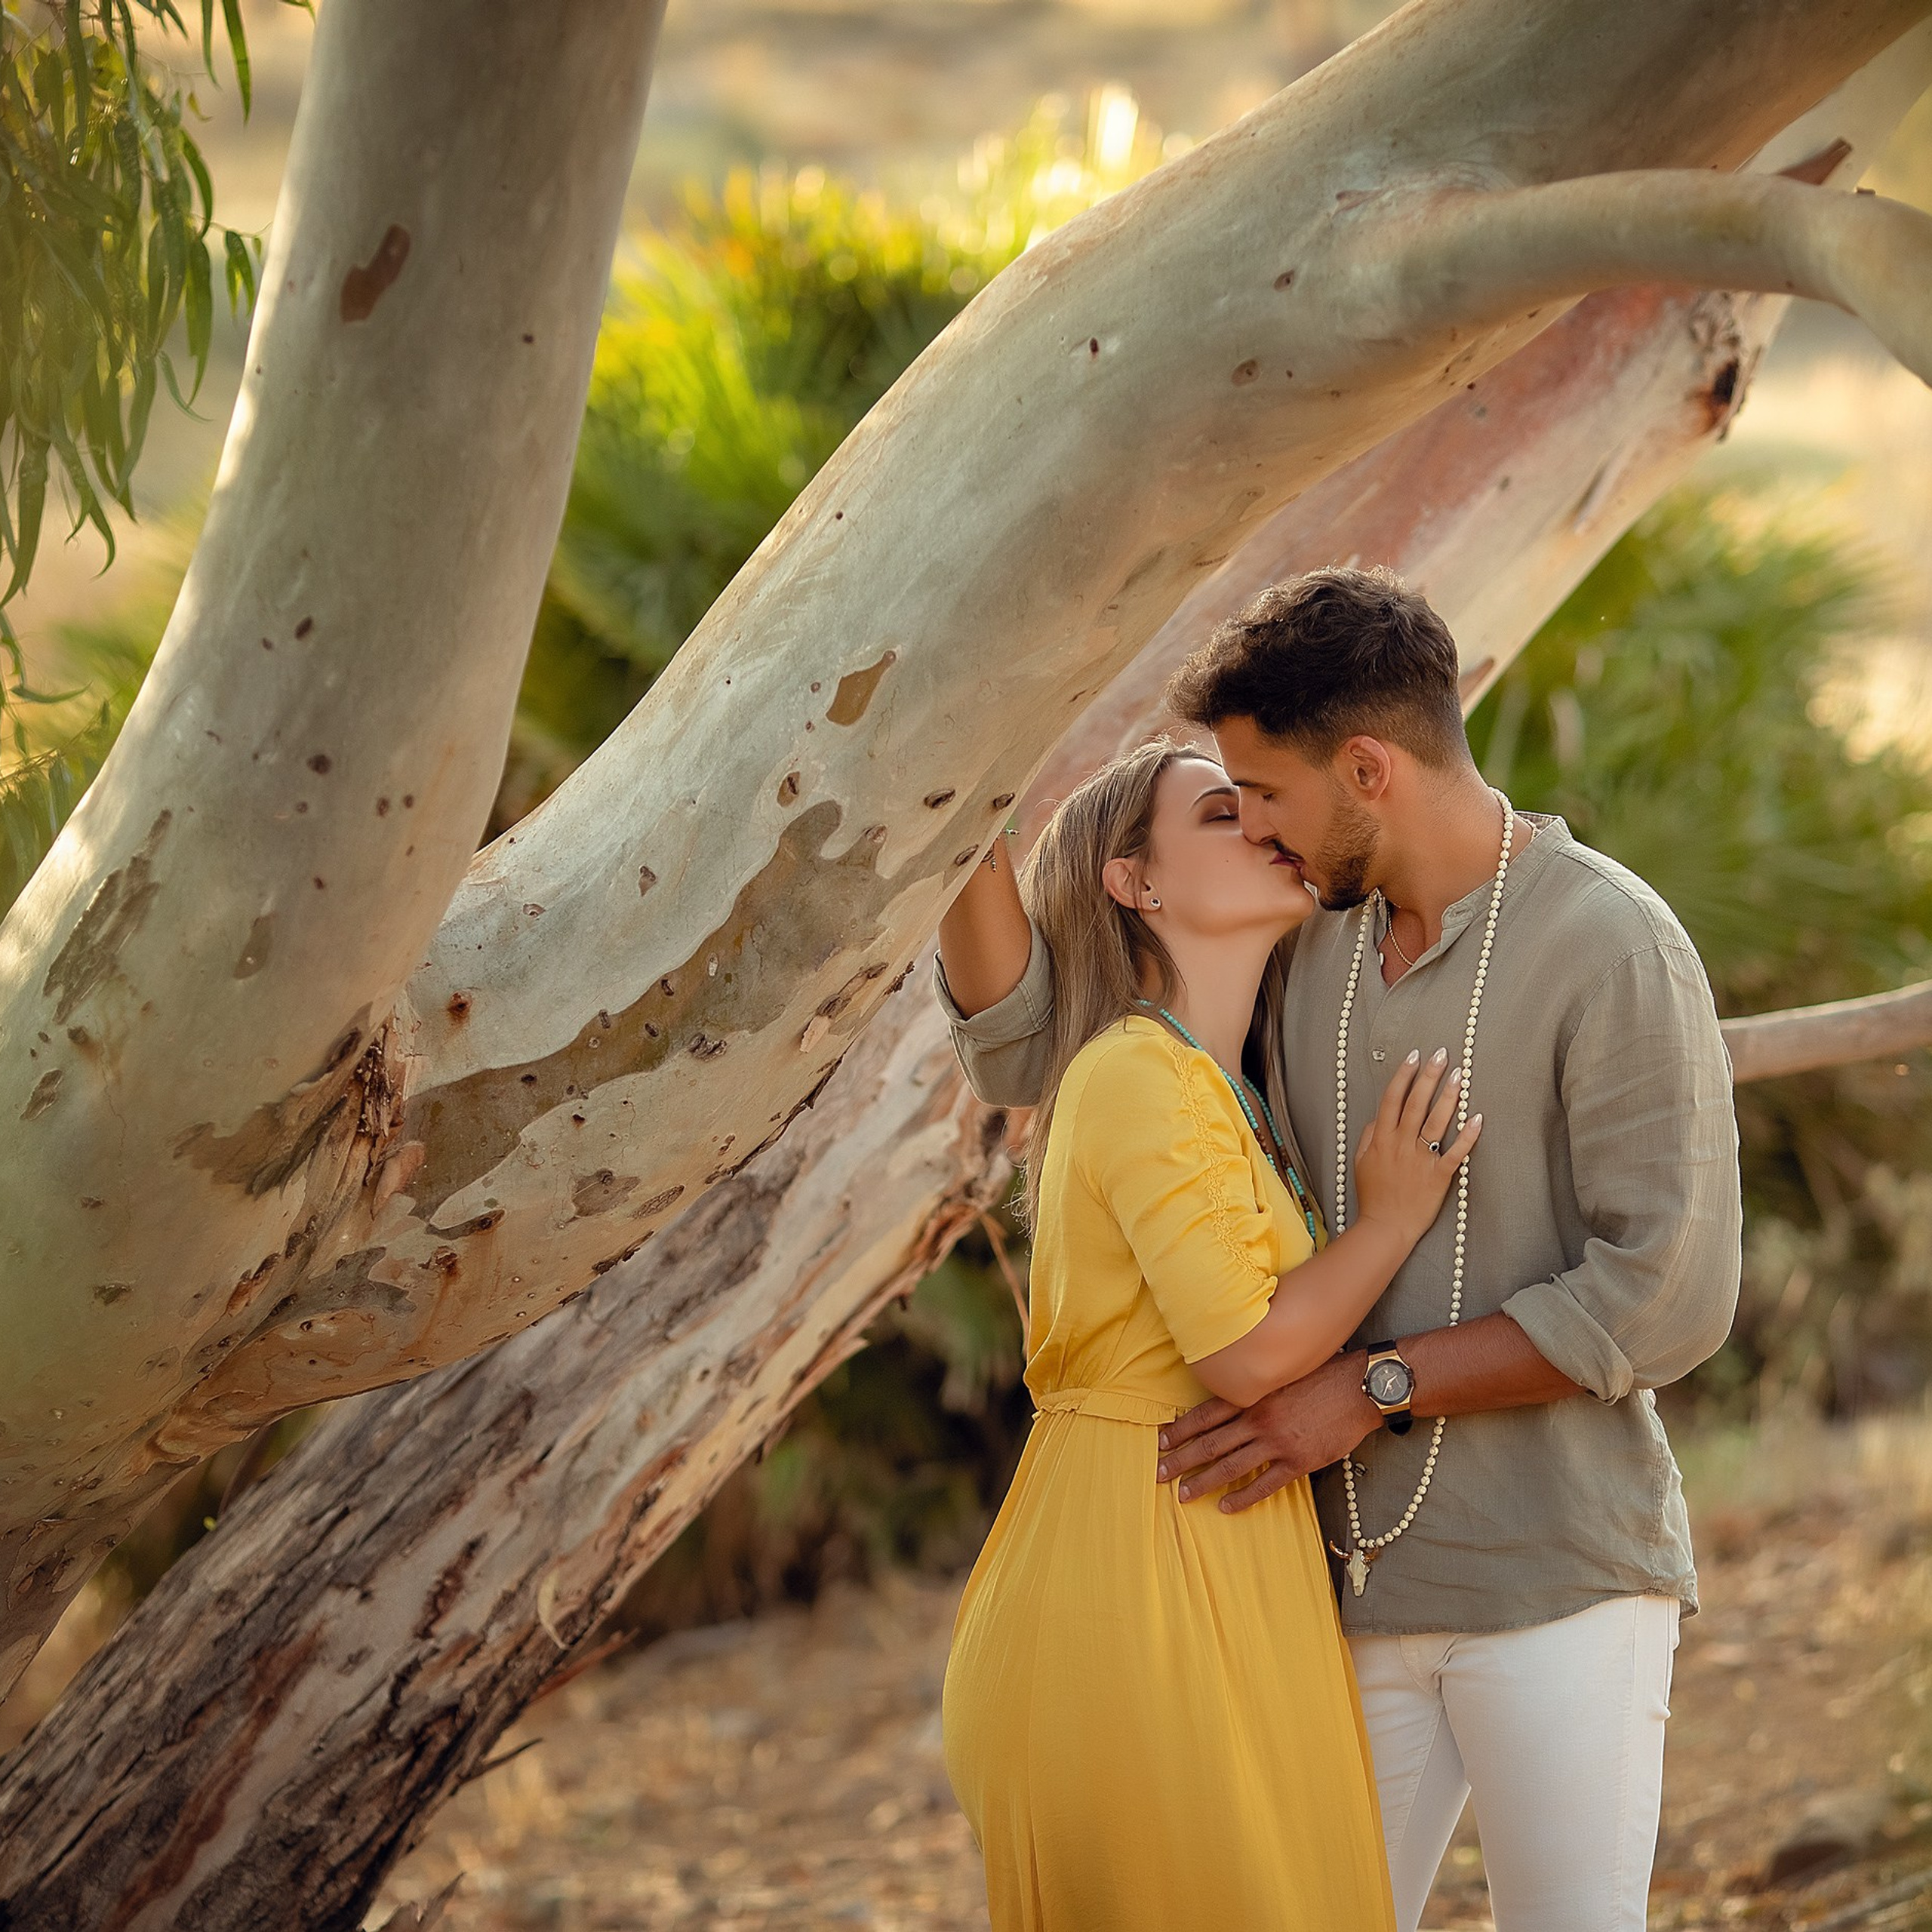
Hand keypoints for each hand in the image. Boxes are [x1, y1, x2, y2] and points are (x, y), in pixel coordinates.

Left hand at [1154, 1355, 1379, 1511]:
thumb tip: (1233, 1393)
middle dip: (1181, 1458)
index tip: (1160, 1440)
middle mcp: (1258, 1418)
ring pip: (1230, 1465)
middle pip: (1210, 1442)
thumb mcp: (1282, 1372)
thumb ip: (1256, 1386)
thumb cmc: (1322, 1375)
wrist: (1359, 1389)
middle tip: (1158, 1472)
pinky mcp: (1297, 1461)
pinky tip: (1225, 1506)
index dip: (1181, 1429)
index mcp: (1253, 1394)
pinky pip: (1263, 1484)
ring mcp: (1277, 1441)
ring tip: (1183, 1494)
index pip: (1205, 1414)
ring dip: (1203, 1481)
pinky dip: (1242, 1497)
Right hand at [1354, 1047, 1481, 1244]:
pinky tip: (1477, 1118)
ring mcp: (1420, 1160)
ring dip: (1448, 1098)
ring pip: (1435, 1123)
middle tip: (1442, 1054)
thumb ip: (1368, 1136)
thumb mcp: (1361, 1162)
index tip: (1414, 1056)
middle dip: (1429, 1077)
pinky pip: (1455, 1153)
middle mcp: (1400, 1145)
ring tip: (1459, 1076)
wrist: (1385, 1227)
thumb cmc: (1374, 1195)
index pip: (1392, 1100)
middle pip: (1415, 1104)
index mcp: (1381, 1139)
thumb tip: (1379, 1116)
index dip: (1403, 1076)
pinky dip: (1467, 1136)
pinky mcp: (1438, 1177)